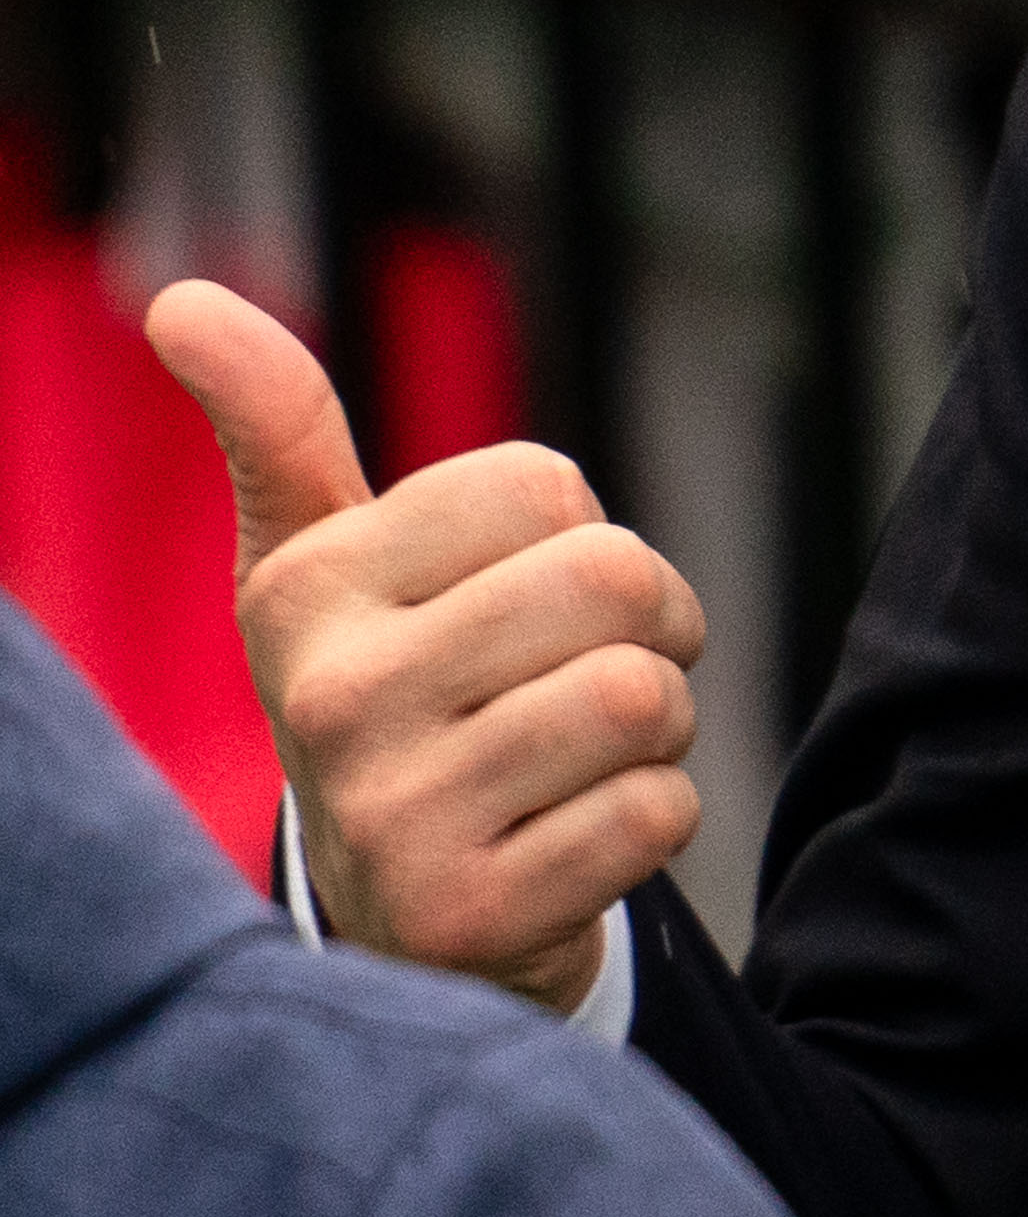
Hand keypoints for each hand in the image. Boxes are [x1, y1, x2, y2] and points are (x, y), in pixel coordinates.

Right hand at [143, 281, 702, 1013]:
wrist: (405, 913)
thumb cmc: (397, 700)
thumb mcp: (323, 565)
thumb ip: (280, 429)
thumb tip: (178, 300)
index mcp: (305, 590)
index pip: (546, 486)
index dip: (579, 536)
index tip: (523, 603)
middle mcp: (328, 698)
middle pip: (614, 578)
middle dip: (649, 628)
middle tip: (580, 683)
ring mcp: (391, 816)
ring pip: (645, 697)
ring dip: (658, 729)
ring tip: (575, 762)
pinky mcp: (469, 916)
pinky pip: (660, 812)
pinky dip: (654, 819)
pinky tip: (572, 842)